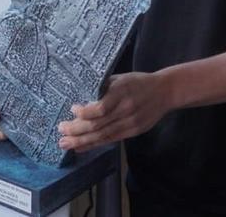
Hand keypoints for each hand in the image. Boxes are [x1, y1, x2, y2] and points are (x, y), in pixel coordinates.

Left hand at [55, 72, 172, 152]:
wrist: (165, 91)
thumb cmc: (139, 82)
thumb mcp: (121, 78)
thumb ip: (103, 89)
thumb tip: (82, 100)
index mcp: (122, 91)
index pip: (101, 108)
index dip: (84, 113)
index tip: (72, 110)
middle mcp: (126, 109)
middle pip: (98, 125)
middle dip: (76, 130)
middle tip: (60, 131)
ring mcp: (131, 122)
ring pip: (102, 136)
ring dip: (82, 141)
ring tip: (65, 144)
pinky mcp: (133, 131)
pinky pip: (111, 140)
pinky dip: (94, 144)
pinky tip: (81, 147)